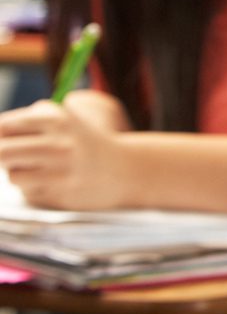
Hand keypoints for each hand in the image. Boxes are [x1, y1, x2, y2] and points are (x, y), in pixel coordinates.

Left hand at [0, 90, 134, 209]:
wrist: (126, 170)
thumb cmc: (84, 143)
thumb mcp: (63, 121)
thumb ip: (28, 121)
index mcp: (57, 119)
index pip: (4, 126)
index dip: (0, 135)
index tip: (5, 139)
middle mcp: (59, 143)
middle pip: (2, 151)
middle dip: (2, 156)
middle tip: (11, 157)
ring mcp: (61, 171)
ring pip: (13, 175)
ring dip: (19, 173)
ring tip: (39, 170)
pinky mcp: (62, 194)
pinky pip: (29, 193)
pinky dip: (34, 189)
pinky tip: (52, 183)